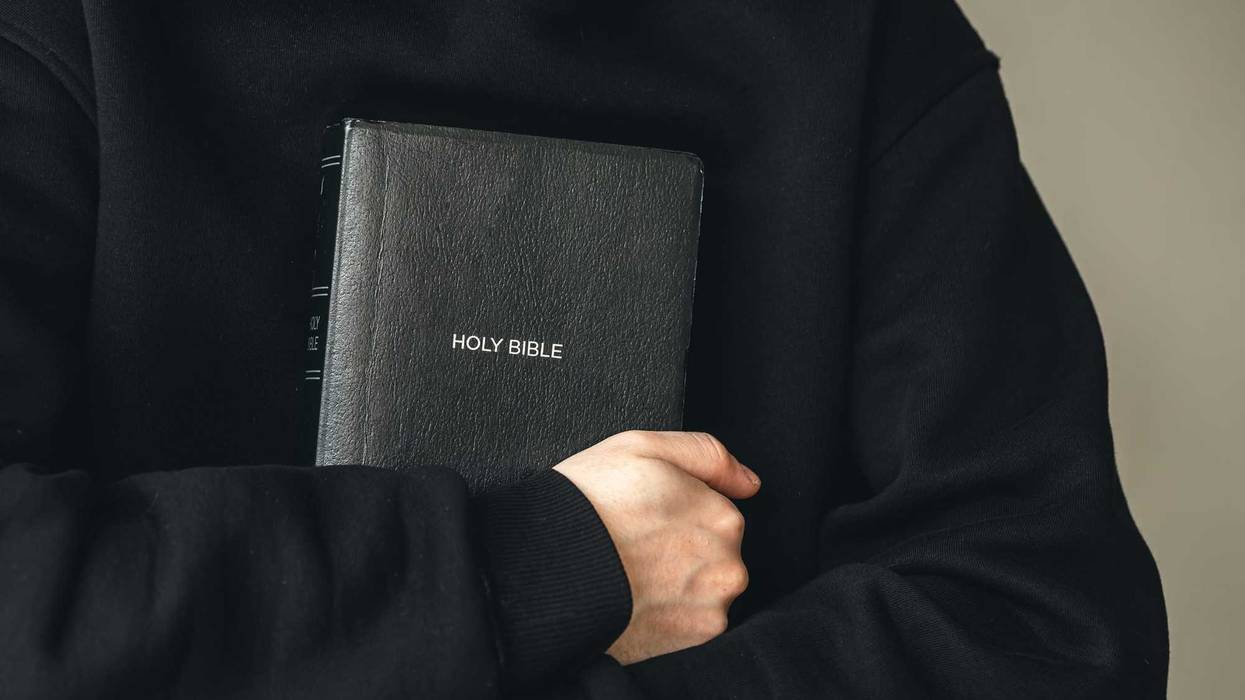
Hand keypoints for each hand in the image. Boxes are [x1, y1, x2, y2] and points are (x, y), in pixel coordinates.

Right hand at [553, 430, 760, 664]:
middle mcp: (728, 562)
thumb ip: (706, 455)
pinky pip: (691, 623)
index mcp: (721, 514)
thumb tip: (749, 483)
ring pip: (703, 589)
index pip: (713, 512)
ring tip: (631, 574)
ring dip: (677, 584)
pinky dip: (669, 615)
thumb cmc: (588, 503)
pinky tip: (636, 599)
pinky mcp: (694, 639)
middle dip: (682, 549)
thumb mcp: (642, 447)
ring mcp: (713, 605)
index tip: (643, 517)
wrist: (547, 569)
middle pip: (713, 553)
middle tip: (633, 546)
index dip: (674, 512)